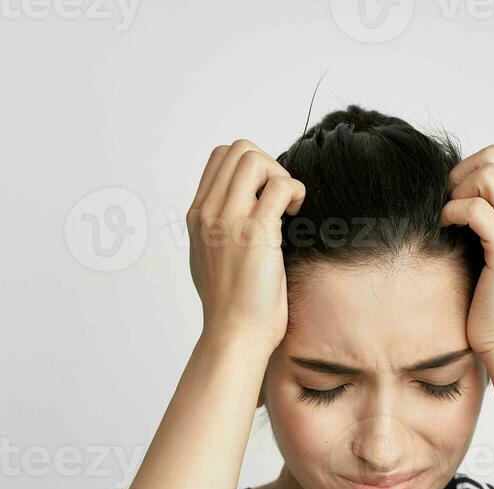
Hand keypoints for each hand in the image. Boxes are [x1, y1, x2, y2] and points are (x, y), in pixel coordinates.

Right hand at [187, 140, 305, 355]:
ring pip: (255, 159)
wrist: (235, 334)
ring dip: (280, 175)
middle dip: (268, 164)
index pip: (219, 158)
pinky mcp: (255, 233)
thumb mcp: (208, 258)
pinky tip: (295, 214)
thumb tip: (236, 207)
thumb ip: (216, 229)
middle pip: (238, 149)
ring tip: (287, 205)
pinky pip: (281, 186)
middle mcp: (209, 213)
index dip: (250, 166)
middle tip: (278, 197)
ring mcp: (229, 221)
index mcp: (197, 217)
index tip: (263, 194)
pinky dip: (295, 192)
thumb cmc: (231, 305)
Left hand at [440, 145, 493, 358]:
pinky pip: (476, 209)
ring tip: (449, 220)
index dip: (466, 171)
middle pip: (493, 158)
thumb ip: (490, 212)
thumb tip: (455, 185)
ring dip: (457, 193)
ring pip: (487, 175)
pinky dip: (453, 213)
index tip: (452, 201)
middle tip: (447, 208)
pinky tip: (447, 230)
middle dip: (460, 176)